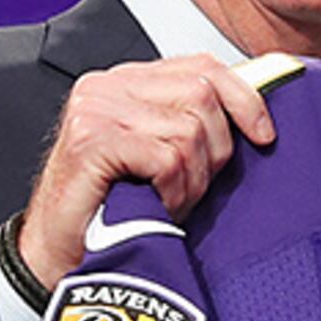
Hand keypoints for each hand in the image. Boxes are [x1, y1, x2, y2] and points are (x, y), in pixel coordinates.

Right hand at [15, 57, 278, 288]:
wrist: (57, 255)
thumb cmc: (113, 209)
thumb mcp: (161, 156)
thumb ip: (192, 124)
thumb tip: (255, 116)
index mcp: (128, 81)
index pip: (202, 66)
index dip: (243, 98)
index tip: (263, 135)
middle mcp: (108, 85)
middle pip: (202, 94)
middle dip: (216, 149)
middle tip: (193, 187)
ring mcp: (96, 109)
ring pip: (188, 131)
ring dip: (192, 180)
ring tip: (169, 201)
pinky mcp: (92, 140)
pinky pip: (166, 159)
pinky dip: (173, 191)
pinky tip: (155, 205)